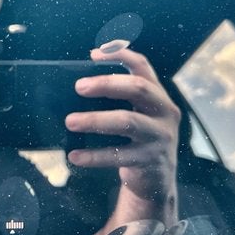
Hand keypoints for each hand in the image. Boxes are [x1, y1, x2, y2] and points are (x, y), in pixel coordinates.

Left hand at [65, 46, 180, 201]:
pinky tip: (75, 156)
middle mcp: (165, 111)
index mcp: (158, 95)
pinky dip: (94, 155)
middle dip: (107, 84)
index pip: (143, 66)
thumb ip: (117, 100)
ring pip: (127, 121)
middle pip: (138, 88)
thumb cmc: (138, 141)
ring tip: (70, 121)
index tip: (94, 54)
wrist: (157, 181)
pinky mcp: (151, 160)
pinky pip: (119, 155)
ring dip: (95, 120)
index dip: (120, 55)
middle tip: (79, 87)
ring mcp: (160, 136)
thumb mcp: (136, 115)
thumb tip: (79, 87)